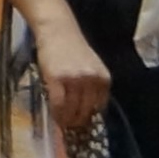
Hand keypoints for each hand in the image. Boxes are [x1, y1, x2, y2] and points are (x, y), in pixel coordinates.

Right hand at [35, 25, 110, 141]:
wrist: (57, 30)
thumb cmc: (72, 48)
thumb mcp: (90, 67)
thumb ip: (91, 86)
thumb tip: (85, 110)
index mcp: (104, 78)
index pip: (99, 107)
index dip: (89, 118)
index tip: (82, 124)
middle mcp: (92, 80)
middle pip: (86, 111)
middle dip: (78, 121)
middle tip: (70, 127)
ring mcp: (74, 80)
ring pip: (71, 109)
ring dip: (66, 120)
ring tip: (61, 123)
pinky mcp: (57, 79)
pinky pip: (58, 103)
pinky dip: (56, 113)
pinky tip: (55, 115)